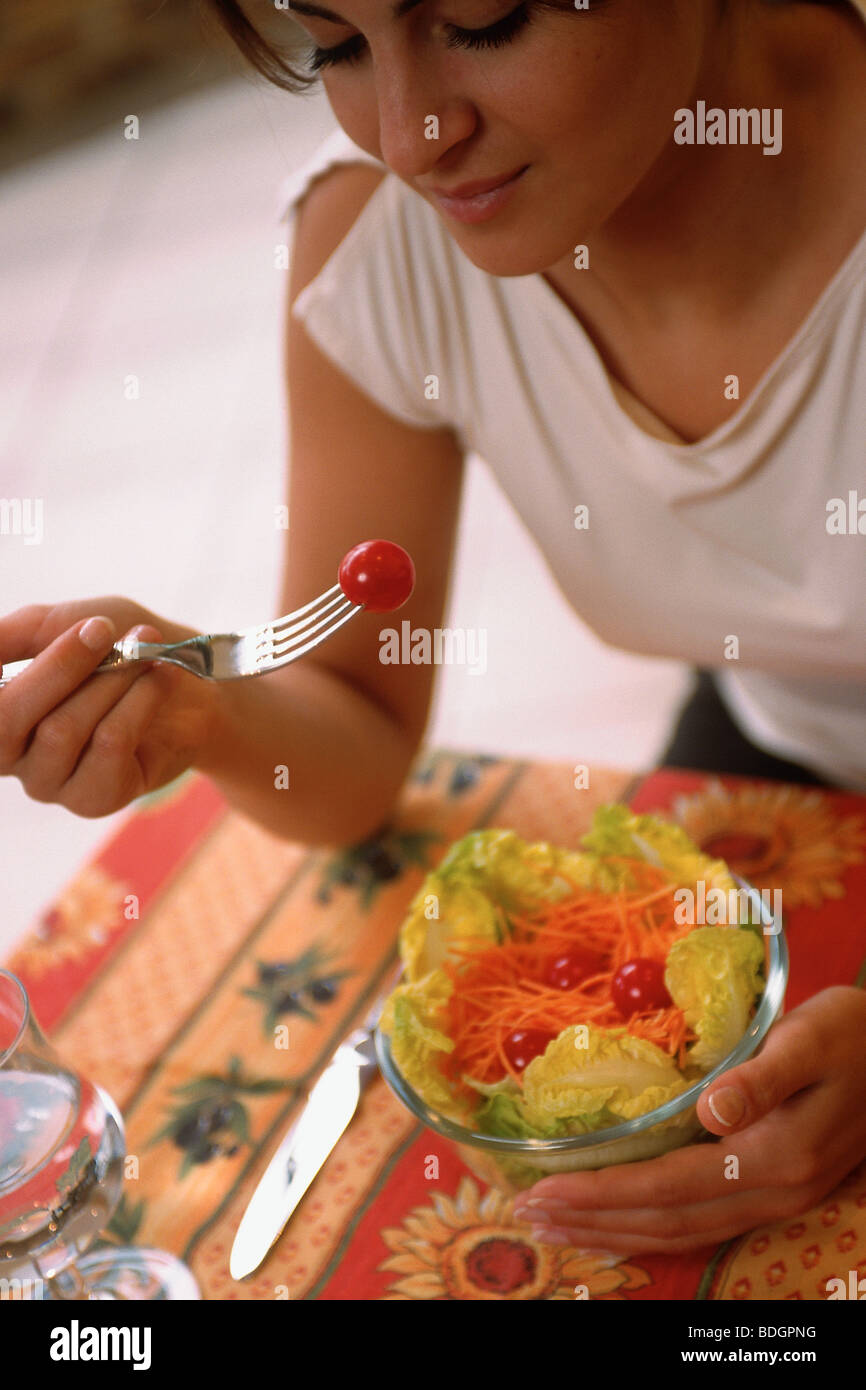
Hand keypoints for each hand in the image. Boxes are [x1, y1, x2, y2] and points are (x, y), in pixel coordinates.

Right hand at [0, 598, 220, 817]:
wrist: (193, 686)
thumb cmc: (119, 648)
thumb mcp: (63, 623)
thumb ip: (18, 633)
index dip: (23, 672)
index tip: (74, 630)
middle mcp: (9, 753)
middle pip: (7, 719)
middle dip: (60, 666)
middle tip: (104, 630)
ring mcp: (47, 781)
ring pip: (62, 729)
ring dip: (111, 680)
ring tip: (145, 653)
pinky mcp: (93, 798)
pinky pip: (108, 744)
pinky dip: (138, 702)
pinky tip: (161, 678)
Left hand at [512, 986, 865, 1254]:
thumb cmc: (849, 1035)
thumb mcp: (808, 1040)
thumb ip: (760, 1077)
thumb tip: (710, 1109)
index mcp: (773, 1157)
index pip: (668, 1186)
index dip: (603, 1191)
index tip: (545, 1188)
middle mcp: (772, 1192)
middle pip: (666, 1221)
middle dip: (592, 1220)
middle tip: (528, 1215)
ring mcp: (776, 1200)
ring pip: (680, 1232)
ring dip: (614, 1232)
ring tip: (556, 1227)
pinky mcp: (774, 1192)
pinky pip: (699, 1224)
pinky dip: (650, 1228)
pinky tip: (618, 1222)